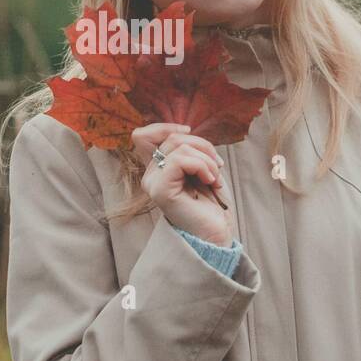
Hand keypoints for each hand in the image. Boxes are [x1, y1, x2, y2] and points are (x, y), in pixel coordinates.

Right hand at [131, 123, 231, 244]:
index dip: (166, 127)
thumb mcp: (200, 167)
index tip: (189, 131)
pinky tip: (211, 182)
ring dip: (207, 160)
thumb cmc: (211, 203)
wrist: (216, 232)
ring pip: (179, 147)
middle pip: (172, 138)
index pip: (143, 135)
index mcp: (157, 169)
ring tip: (215, 179)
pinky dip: (202, 166)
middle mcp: (150, 176)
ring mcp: (153, 183)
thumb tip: (185, 129)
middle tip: (217, 166)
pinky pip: (181, 160)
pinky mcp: (161, 190)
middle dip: (203, 146)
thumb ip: (187, 149)